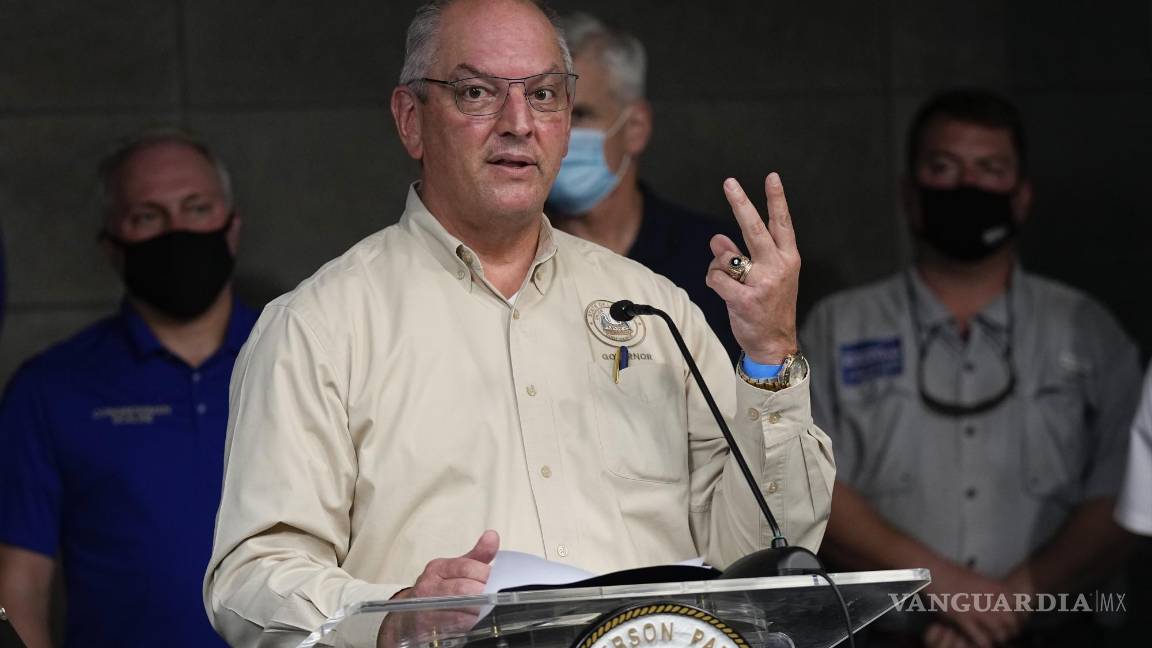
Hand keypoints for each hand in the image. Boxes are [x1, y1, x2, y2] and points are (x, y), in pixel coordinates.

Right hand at [378, 531, 499, 647]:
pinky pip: (455, 623)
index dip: (485, 574)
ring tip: (487, 609)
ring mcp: (427, 606)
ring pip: (460, 606)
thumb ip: (476, 556)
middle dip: (484, 593)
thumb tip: (492, 536)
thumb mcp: (455, 571)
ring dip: (479, 609)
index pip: (466, 566)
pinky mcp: (428, 625)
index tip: (496, 581)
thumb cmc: (437, 591)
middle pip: (464, 588)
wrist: (409, 616)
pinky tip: (474, 620)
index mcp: (438, 568)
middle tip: (494, 597)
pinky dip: (470, 622)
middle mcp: (430, 585)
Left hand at [706, 174, 799, 363]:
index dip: (776, 199)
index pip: (782, 223)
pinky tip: (723, 289)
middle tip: (729, 183)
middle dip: (741, 203)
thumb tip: (717, 238)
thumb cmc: (769, 306)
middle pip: (755, 228)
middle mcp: (778, 267)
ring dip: (720, 263)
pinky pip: (716, 278)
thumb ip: (743, 254)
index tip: (771, 177)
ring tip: (730, 279)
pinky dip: (713, 280)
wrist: (774, 343)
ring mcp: (763, 283)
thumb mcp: (765, 277)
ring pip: (727, 256)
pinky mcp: (745, 299)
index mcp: (788, 258)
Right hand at [926, 562, 1024, 647]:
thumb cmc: (952, 572)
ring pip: (998, 630)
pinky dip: (984, 642)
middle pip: (1011, 620)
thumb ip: (989, 588)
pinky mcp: (962, 618)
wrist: (934, 571)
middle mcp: (989, 599)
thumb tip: (997, 596)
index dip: (1019, 613)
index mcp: (994, 587)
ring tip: (996, 639)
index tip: (1017, 619)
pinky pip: (979, 636)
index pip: (1017, 604)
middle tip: (1008, 632)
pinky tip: (983, 643)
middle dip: (1011, 629)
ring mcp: (976, 609)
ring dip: (998, 637)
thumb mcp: (976, 576)